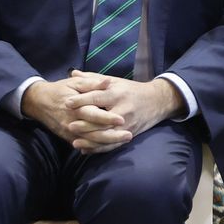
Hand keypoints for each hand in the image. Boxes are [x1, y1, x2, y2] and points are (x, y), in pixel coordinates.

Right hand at [22, 74, 118, 144]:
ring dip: (108, 143)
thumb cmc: (60, 90)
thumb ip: (92, 83)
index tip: (122, 119)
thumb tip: (108, 82)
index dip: (107, 118)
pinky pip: (85, 145)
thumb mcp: (74, 83)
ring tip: (125, 140)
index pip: (93, 114)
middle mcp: (72, 122)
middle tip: (129, 134)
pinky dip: (98, 147)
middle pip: (94, 132)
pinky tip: (113, 146)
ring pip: (91, 141)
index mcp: (75, 107)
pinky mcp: (69, 137)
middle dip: (112, 135)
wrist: (38, 102)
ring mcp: (70, 132)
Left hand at [61, 70, 183, 152]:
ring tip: (75, 142)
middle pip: (102, 119)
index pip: (97, 97)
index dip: (82, 100)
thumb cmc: (131, 90)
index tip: (67, 103)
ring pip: (107, 135)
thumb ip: (93, 79)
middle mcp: (123, 109)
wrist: (157, 101)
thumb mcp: (114, 81)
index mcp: (117, 93)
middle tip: (69, 125)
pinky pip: (113, 144)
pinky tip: (86, 150)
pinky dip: (99, 149)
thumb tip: (73, 74)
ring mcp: (128, 124)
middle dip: (85, 124)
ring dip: (91, 140)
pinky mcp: (130, 134)